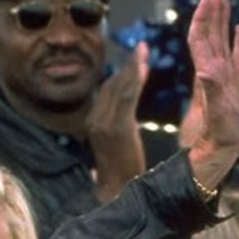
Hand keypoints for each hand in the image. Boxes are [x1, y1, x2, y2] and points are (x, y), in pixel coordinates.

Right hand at [89, 41, 148, 196]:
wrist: (117, 191)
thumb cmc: (122, 171)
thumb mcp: (116, 144)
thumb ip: (115, 125)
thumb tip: (120, 114)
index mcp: (93, 121)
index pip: (107, 90)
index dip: (122, 73)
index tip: (136, 59)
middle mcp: (95, 118)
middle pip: (111, 84)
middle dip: (127, 65)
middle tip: (141, 47)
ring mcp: (104, 123)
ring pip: (118, 87)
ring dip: (132, 66)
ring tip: (143, 50)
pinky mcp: (117, 127)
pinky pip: (127, 97)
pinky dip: (135, 79)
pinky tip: (144, 67)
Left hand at [185, 0, 238, 189]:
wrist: (219, 150)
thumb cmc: (218, 136)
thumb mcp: (214, 114)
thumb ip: (210, 92)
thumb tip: (205, 70)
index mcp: (207, 74)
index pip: (200, 40)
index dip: (202, 19)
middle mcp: (213, 71)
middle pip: (209, 35)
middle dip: (211, 12)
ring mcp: (223, 76)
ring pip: (221, 42)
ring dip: (222, 21)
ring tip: (224, 0)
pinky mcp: (233, 84)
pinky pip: (235, 56)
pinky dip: (237, 40)